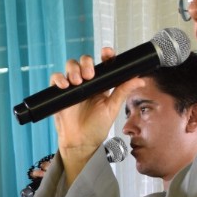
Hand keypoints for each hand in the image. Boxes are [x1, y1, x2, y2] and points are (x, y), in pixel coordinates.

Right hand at [50, 47, 131, 182]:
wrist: (80, 143)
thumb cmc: (96, 128)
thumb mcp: (112, 109)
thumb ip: (123, 92)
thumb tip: (140, 80)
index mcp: (101, 84)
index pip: (103, 64)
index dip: (105, 55)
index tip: (107, 53)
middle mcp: (86, 83)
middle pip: (84, 61)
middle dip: (86, 63)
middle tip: (89, 74)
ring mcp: (72, 87)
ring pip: (70, 67)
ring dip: (73, 69)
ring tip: (78, 81)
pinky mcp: (59, 94)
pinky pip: (56, 79)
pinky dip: (59, 78)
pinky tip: (65, 85)